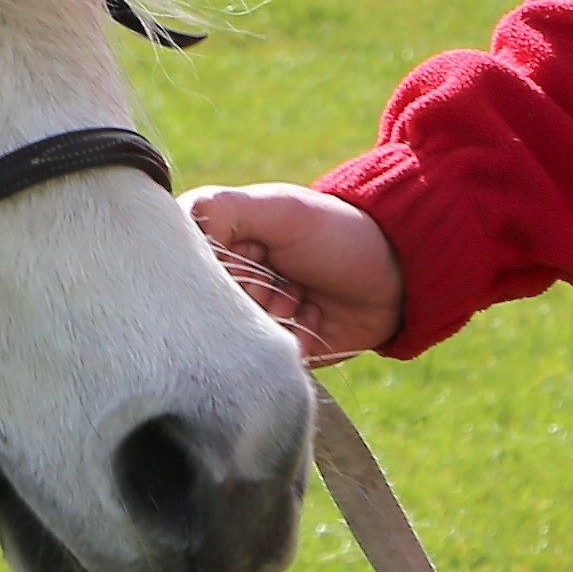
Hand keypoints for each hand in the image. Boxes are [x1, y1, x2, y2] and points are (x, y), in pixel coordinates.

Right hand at [185, 183, 400, 364]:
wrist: (397, 274)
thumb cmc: (335, 231)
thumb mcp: (278, 208)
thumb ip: (220, 211)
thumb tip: (175, 235)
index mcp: (219, 244)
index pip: (186, 267)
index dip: (218, 268)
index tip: (254, 256)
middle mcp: (229, 284)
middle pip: (208, 309)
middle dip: (250, 297)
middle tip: (284, 278)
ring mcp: (253, 320)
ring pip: (235, 339)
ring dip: (274, 319)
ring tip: (302, 295)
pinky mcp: (276, 353)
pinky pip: (266, 363)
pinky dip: (292, 341)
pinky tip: (314, 316)